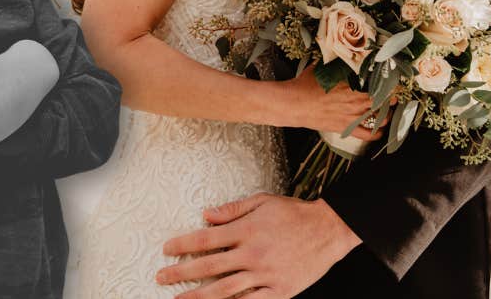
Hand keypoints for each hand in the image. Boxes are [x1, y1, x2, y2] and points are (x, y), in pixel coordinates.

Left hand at [158, 193, 359, 298]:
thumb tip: (206, 215)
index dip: (183, 244)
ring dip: (199, 296)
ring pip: (225, 290)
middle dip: (181, 273)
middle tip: (160, 277)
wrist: (330, 229)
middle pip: (209, 267)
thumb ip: (233, 209)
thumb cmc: (295, 213)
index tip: (166, 249)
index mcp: (246, 230)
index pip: (205, 238)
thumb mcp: (263, 201)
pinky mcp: (279, 290)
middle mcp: (253, 254)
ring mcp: (266, 274)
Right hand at [275, 65, 385, 138]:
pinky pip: (368, 135)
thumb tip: (340, 54)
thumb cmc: (304, 85)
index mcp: (351, 85)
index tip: (391, 81)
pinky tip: (380, 129)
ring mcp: (352, 116)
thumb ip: (334, 63)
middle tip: (392, 94)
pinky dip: (377, 133)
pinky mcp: (346, 128)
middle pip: (384, 100)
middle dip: (391, 97)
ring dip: (387, 113)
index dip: (389, 83)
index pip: (379, 84)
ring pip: (380, 117)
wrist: (293, 104)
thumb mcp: (321, 68)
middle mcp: (355, 101)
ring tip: (387, 109)